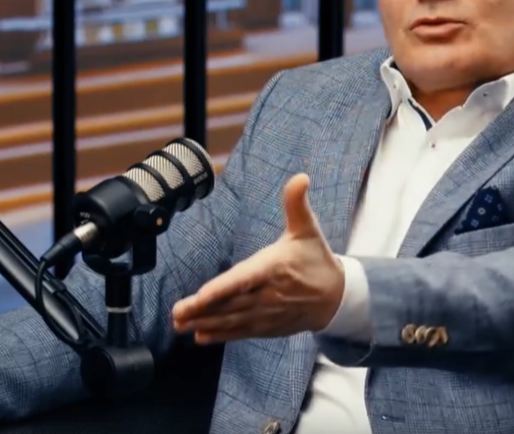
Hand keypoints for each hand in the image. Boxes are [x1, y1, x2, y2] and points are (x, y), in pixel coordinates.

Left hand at [172, 173, 344, 342]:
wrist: (336, 297)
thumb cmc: (316, 259)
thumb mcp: (308, 229)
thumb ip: (297, 204)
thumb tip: (300, 178)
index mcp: (275, 267)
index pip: (246, 278)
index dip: (223, 288)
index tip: (202, 295)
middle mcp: (269, 293)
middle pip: (232, 303)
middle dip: (203, 310)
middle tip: (177, 313)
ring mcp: (267, 313)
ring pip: (233, 320)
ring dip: (206, 323)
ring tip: (181, 325)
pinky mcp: (268, 326)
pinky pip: (241, 332)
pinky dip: (221, 335)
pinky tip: (201, 337)